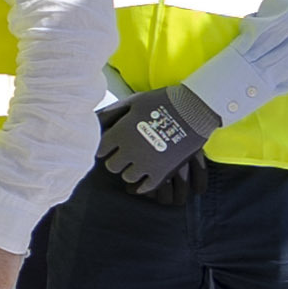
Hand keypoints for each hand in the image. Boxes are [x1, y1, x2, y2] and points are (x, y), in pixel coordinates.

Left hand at [94, 89, 207, 203]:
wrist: (193, 108)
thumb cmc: (161, 101)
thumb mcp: (133, 102)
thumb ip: (112, 113)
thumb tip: (94, 120)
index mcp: (119, 133)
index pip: (101, 149)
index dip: (105, 148)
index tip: (110, 148)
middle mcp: (129, 150)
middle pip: (112, 166)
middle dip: (117, 161)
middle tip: (123, 156)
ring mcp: (146, 163)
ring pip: (128, 177)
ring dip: (131, 171)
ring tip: (137, 164)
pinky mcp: (162, 172)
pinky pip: (146, 186)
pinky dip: (144, 184)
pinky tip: (145, 177)